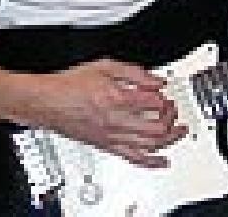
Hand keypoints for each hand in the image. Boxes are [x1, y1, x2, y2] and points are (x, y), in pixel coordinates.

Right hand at [20, 59, 187, 167]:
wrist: (47, 102)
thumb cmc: (71, 85)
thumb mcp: (105, 66)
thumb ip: (134, 72)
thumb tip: (157, 81)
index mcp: (118, 99)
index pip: (155, 103)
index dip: (165, 99)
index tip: (165, 94)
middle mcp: (117, 121)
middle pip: (157, 128)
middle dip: (172, 119)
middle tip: (174, 111)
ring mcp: (112, 137)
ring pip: (150, 145)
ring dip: (169, 139)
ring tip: (179, 132)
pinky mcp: (107, 146)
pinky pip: (133, 159)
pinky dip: (152, 162)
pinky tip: (163, 160)